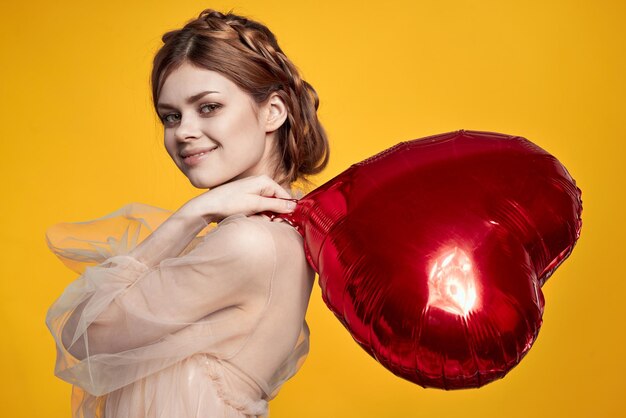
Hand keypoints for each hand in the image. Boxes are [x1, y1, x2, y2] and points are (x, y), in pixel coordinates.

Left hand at [180, 175, 296, 222]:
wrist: (208, 206)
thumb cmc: (229, 203)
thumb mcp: (256, 205)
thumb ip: (276, 205)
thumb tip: (293, 206)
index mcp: (265, 181)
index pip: (285, 196)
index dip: (286, 209)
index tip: (285, 221)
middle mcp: (261, 184)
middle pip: (277, 202)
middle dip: (273, 214)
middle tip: (266, 221)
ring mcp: (254, 191)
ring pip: (268, 207)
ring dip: (263, 216)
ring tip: (252, 218)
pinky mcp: (248, 199)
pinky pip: (259, 208)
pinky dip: (256, 215)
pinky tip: (248, 218)